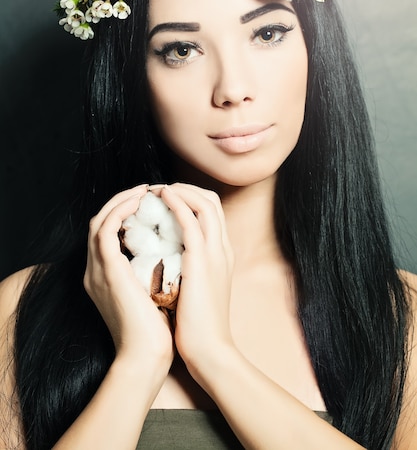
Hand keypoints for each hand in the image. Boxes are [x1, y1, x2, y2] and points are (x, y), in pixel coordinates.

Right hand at [84, 185, 173, 376]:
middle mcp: (96, 271)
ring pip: (98, 219)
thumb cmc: (157, 330)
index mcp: (107, 276)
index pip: (109, 233)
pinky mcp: (107, 271)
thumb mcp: (153, 292)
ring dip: (120, 200)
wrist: (148, 356)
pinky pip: (105, 230)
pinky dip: (120, 210)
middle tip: (147, 190)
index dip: (126, 212)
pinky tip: (139, 202)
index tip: (151, 202)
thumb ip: (153, 272)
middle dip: (122, 201)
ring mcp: (97, 271)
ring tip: (144, 191)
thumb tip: (173, 253)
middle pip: (100, 221)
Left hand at [156, 183, 234, 377]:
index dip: (190, 198)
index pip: (212, 212)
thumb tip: (167, 259)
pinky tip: (163, 196)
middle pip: (212, 200)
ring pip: (205, 203)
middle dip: (186, 188)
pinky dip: (178, 202)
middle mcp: (223, 248)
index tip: (167, 199)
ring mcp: (215, 252)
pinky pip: (192, 220)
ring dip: (181, 189)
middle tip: (160, 189)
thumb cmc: (198, 326)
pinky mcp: (202, 260)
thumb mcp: (196, 290)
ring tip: (158, 188)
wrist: (210, 350)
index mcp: (222, 255)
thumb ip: (188, 270)